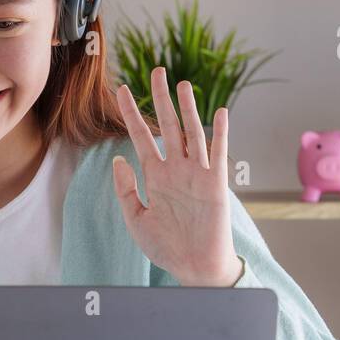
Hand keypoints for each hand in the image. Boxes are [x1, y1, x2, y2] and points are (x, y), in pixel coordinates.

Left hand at [111, 70, 240, 286]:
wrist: (194, 268)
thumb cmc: (166, 247)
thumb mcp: (136, 219)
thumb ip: (126, 190)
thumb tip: (118, 160)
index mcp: (156, 176)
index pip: (141, 136)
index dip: (131, 113)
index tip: (121, 90)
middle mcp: (176, 169)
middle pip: (168, 125)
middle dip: (161, 98)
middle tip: (156, 71)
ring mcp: (197, 174)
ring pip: (192, 133)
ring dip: (188, 108)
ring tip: (182, 84)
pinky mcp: (216, 184)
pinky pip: (218, 153)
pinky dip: (220, 133)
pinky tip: (220, 112)